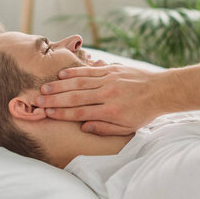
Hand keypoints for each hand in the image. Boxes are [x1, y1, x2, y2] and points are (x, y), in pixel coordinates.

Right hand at [37, 65, 161, 135]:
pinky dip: (75, 72)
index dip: (62, 113)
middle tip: (37, 101)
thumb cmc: (144, 112)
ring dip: (60, 85)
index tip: (47, 114)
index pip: (80, 112)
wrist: (162, 90)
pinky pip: (90, 70)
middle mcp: (108, 94)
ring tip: (45, 88)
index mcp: (111, 111)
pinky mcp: (112, 69)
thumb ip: (105, 128)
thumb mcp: (127, 127)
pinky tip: (62, 74)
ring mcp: (109, 79)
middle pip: (75, 97)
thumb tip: (84, 127)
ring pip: (80, 82)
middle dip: (54, 100)